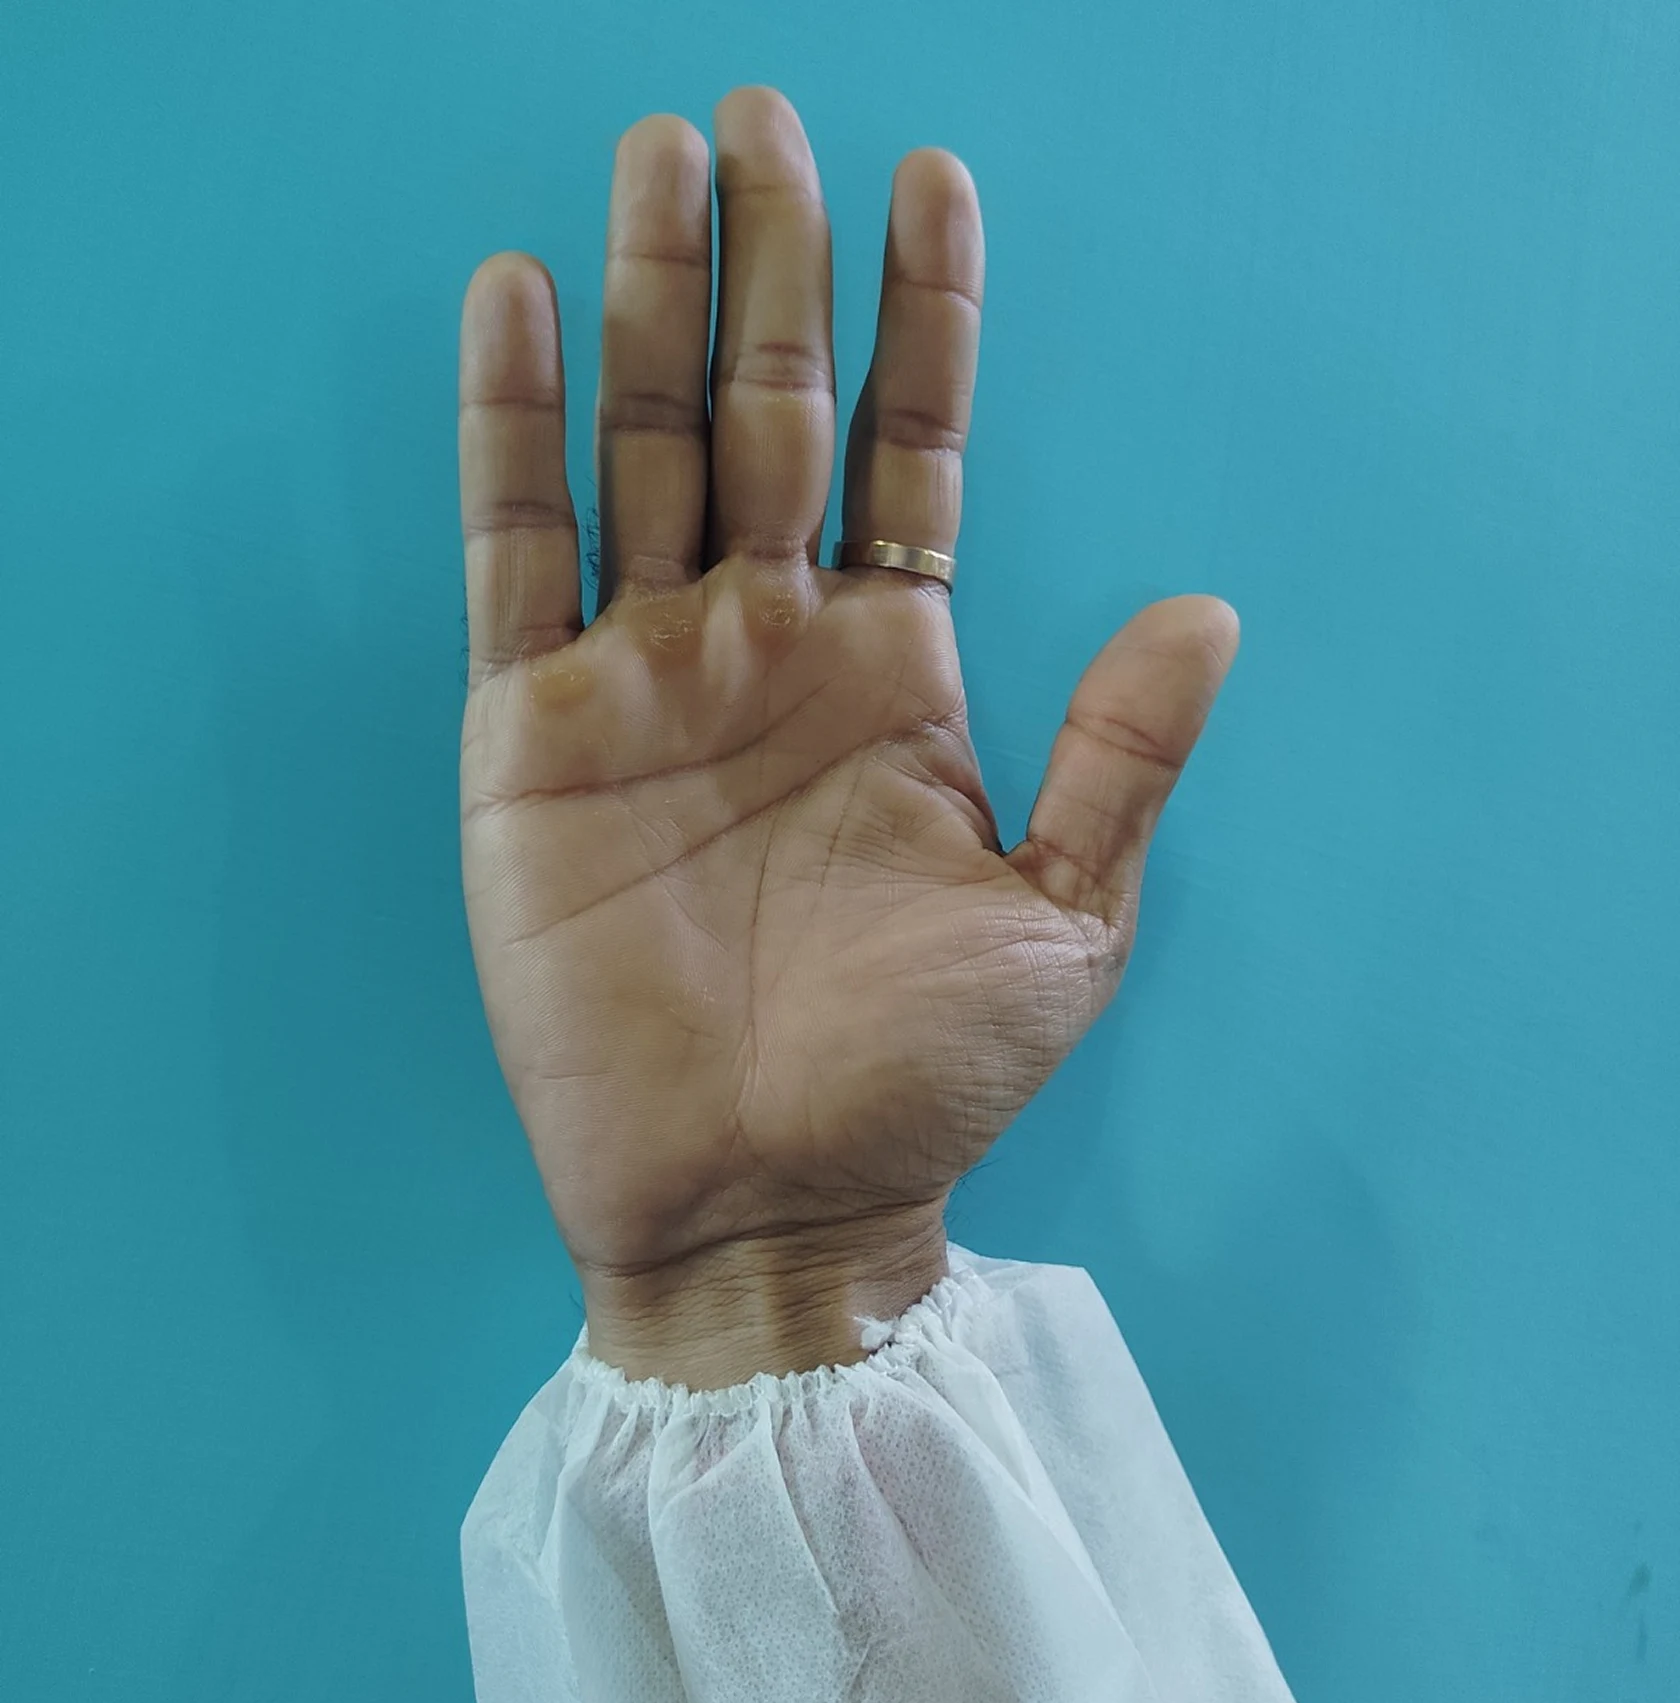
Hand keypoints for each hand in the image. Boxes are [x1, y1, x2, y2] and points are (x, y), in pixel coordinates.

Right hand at [457, 87, 1238, 1385]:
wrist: (769, 1207)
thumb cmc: (919, 1084)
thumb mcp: (1063, 921)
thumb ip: (1119, 761)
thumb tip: (1205, 608)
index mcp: (894, 676)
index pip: (913, 453)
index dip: (925, 318)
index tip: (936, 174)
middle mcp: (767, 649)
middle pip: (771, 410)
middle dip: (771, 262)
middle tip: (761, 113)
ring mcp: (645, 680)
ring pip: (643, 448)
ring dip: (648, 302)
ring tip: (659, 156)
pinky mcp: (533, 737)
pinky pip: (516, 554)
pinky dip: (509, 429)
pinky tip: (511, 302)